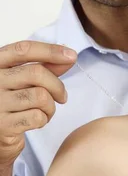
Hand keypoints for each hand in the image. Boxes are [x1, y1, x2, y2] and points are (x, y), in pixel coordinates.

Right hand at [0, 41, 76, 171]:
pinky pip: (37, 116)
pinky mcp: (3, 125)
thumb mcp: (22, 80)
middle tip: (62, 97)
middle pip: (36, 73)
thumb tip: (70, 56)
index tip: (72, 55)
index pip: (23, 50)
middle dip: (57, 85)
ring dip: (51, 106)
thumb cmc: (11, 103)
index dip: (50, 51)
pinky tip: (37, 121)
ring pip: (40, 96)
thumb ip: (44, 67)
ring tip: (46, 111)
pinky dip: (44, 119)